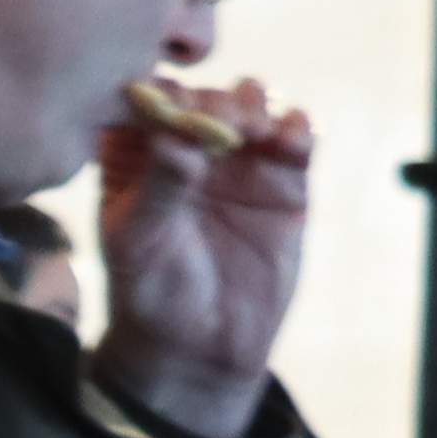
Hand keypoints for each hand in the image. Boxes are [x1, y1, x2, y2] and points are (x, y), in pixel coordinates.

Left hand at [91, 76, 312, 437]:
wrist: (199, 345)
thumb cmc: (150, 292)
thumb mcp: (139, 244)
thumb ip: (157, 188)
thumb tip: (176, 138)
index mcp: (136, 153)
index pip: (148, 100)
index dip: (161, 97)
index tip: (171, 112)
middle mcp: (188, 144)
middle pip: (206, 92)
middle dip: (214, 99)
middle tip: (221, 120)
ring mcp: (239, 156)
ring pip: (253, 101)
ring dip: (256, 104)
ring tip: (252, 131)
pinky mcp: (285, 178)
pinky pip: (299, 135)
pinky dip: (300, 126)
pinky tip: (291, 139)